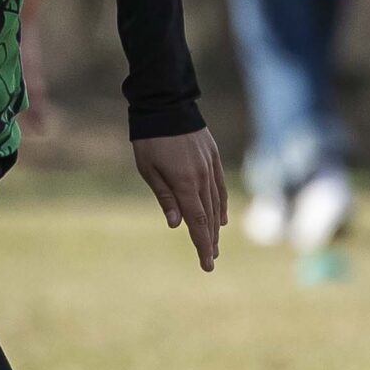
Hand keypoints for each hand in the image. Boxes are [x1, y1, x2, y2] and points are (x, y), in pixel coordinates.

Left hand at [133, 128, 227, 271]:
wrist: (165, 105)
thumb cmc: (150, 139)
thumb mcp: (149, 170)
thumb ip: (165, 197)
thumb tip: (176, 224)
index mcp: (185, 183)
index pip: (197, 222)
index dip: (202, 244)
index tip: (207, 264)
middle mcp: (202, 177)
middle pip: (209, 216)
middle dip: (209, 240)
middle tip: (210, 260)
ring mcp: (210, 167)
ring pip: (216, 203)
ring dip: (215, 226)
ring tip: (214, 244)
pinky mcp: (213, 157)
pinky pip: (220, 187)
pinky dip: (220, 204)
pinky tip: (220, 217)